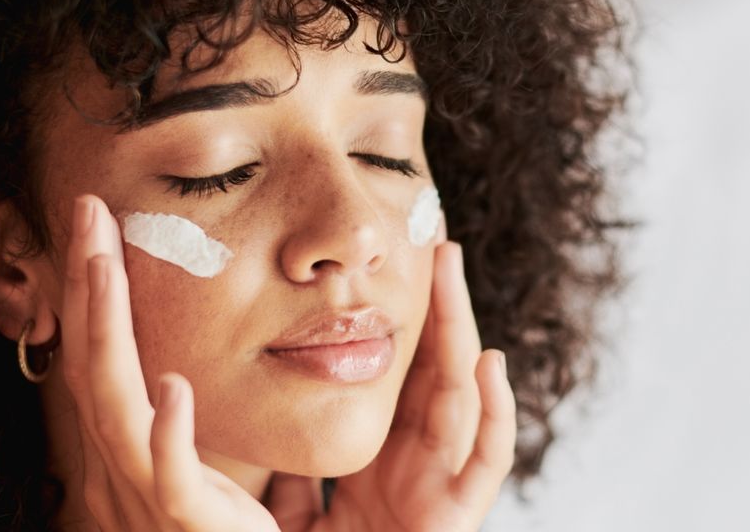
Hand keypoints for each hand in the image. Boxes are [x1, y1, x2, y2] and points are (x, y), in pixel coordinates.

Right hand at [60, 194, 280, 530]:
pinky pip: (171, 476)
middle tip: (87, 210)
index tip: (100, 225)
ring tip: (105, 263)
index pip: (102, 357)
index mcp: (128, 449)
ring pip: (114, 403)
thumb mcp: (193, 473)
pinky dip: (167, 430)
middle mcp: (122, 468)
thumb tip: (178, 377)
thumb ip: (182, 428)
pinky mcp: (186, 522)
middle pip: (94, 363)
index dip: (94, 291)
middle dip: (88, 285)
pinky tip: (170, 385)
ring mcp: (147, 495)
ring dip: (107, 328)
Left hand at [268, 235, 517, 531]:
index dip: (403, 326)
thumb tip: (254, 447)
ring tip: (453, 272)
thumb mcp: (300, 521)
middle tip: (438, 245)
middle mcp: (420, 471)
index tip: (396, 269)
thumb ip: (292, 484)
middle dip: (439, 310)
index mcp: (382, 466)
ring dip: (461, 331)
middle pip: (434, 374)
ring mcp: (444, 492)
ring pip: (461, 398)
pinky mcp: (459, 521)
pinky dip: (495, 414)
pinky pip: (485, 464)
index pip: (399, 380)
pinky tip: (490, 364)